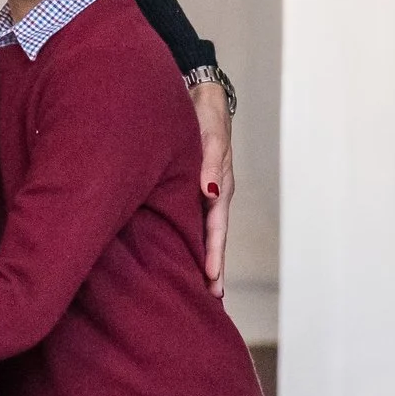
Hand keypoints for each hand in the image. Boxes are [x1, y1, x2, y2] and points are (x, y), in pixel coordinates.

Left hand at [191, 81, 234, 297]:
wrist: (195, 94)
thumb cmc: (203, 115)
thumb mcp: (208, 136)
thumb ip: (209, 162)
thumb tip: (210, 191)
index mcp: (219, 186)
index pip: (216, 229)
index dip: (213, 256)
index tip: (212, 282)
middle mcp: (210, 194)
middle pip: (210, 238)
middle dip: (210, 268)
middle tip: (208, 301)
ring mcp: (199, 192)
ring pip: (198, 231)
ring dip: (197, 256)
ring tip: (194, 287)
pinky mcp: (186, 186)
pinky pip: (186, 217)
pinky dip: (185, 237)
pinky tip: (176, 251)